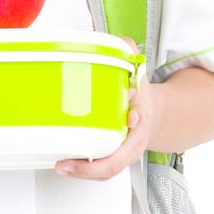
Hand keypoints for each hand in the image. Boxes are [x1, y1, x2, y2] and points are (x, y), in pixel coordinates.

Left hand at [54, 37, 156, 179]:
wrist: (152, 117)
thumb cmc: (138, 98)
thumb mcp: (137, 72)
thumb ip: (126, 55)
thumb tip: (112, 40)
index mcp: (141, 118)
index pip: (138, 121)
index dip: (133, 121)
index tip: (129, 116)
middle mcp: (133, 142)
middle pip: (116, 162)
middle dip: (92, 167)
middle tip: (68, 163)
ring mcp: (123, 155)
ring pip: (105, 171)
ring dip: (83, 173)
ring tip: (61, 166)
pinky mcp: (111, 161)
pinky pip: (98, 171)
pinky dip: (82, 171)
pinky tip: (64, 165)